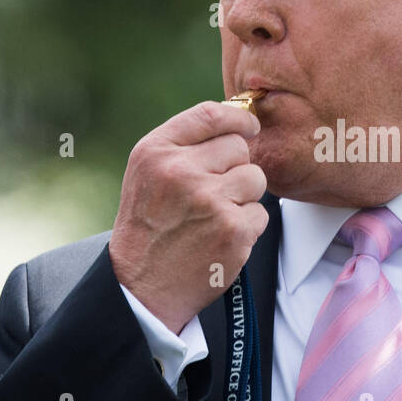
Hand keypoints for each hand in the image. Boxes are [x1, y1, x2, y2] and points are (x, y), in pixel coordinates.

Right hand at [109, 101, 268, 334]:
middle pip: (239, 147)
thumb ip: (185, 145)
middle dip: (235, 167)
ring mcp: (209, 201)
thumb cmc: (149, 226)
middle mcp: (181, 172)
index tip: (250, 126)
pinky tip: (219, 238)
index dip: (238, 117)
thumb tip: (239, 122)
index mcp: (156, 152)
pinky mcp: (233, 230)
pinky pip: (260, 213)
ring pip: (255, 179)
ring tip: (214, 216)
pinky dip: (246, 227)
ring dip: (243, 197)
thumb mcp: (148, 174)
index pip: (210, 114)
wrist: (141, 286)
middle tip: (213, 193)